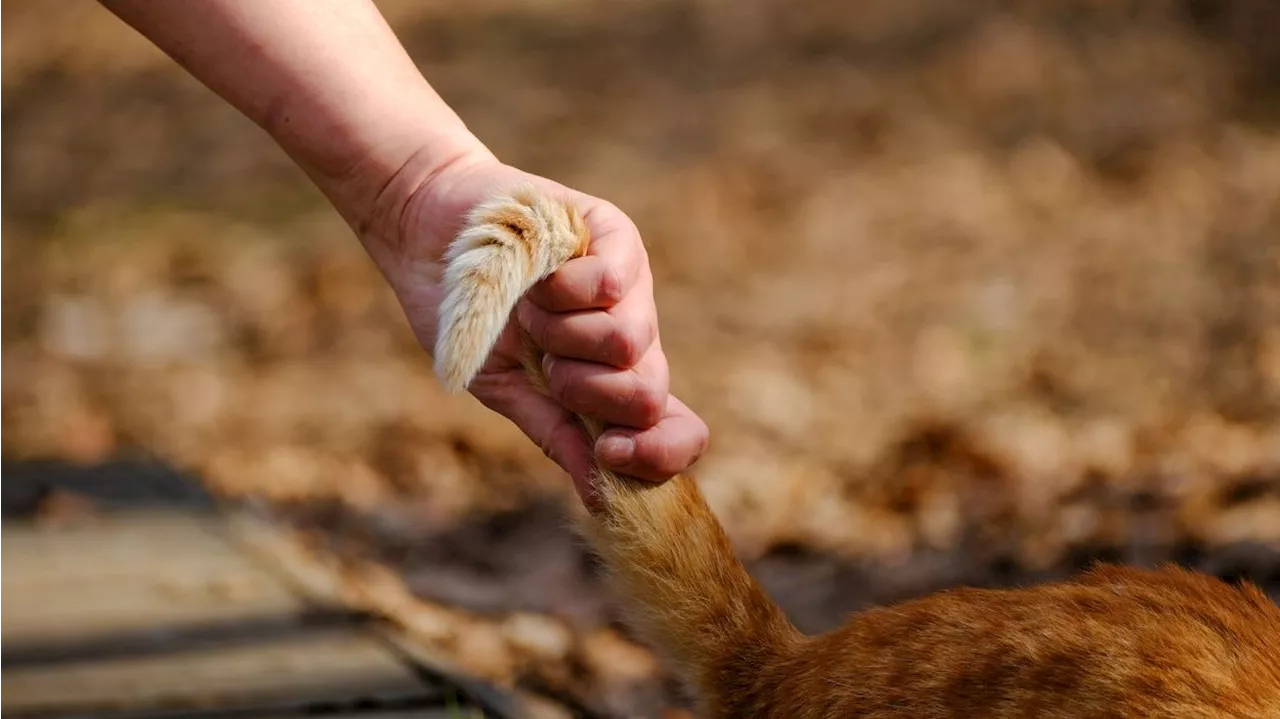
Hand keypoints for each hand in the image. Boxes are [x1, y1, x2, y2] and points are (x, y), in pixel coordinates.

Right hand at [363, 153, 708, 500]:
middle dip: (587, 392)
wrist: (425, 234)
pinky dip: (563, 291)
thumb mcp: (503, 387)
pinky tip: (540, 277)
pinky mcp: (616, 236)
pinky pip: (614, 283)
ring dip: (562, 337)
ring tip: (530, 310)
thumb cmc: (464, 311)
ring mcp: (631, 286)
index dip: (660, 455)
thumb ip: (555, 433)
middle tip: (544, 362)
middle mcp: (632, 337)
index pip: (676, 432)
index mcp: (611, 382)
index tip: (609, 453)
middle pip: (651, 394)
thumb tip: (604, 498)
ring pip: (631, 342)